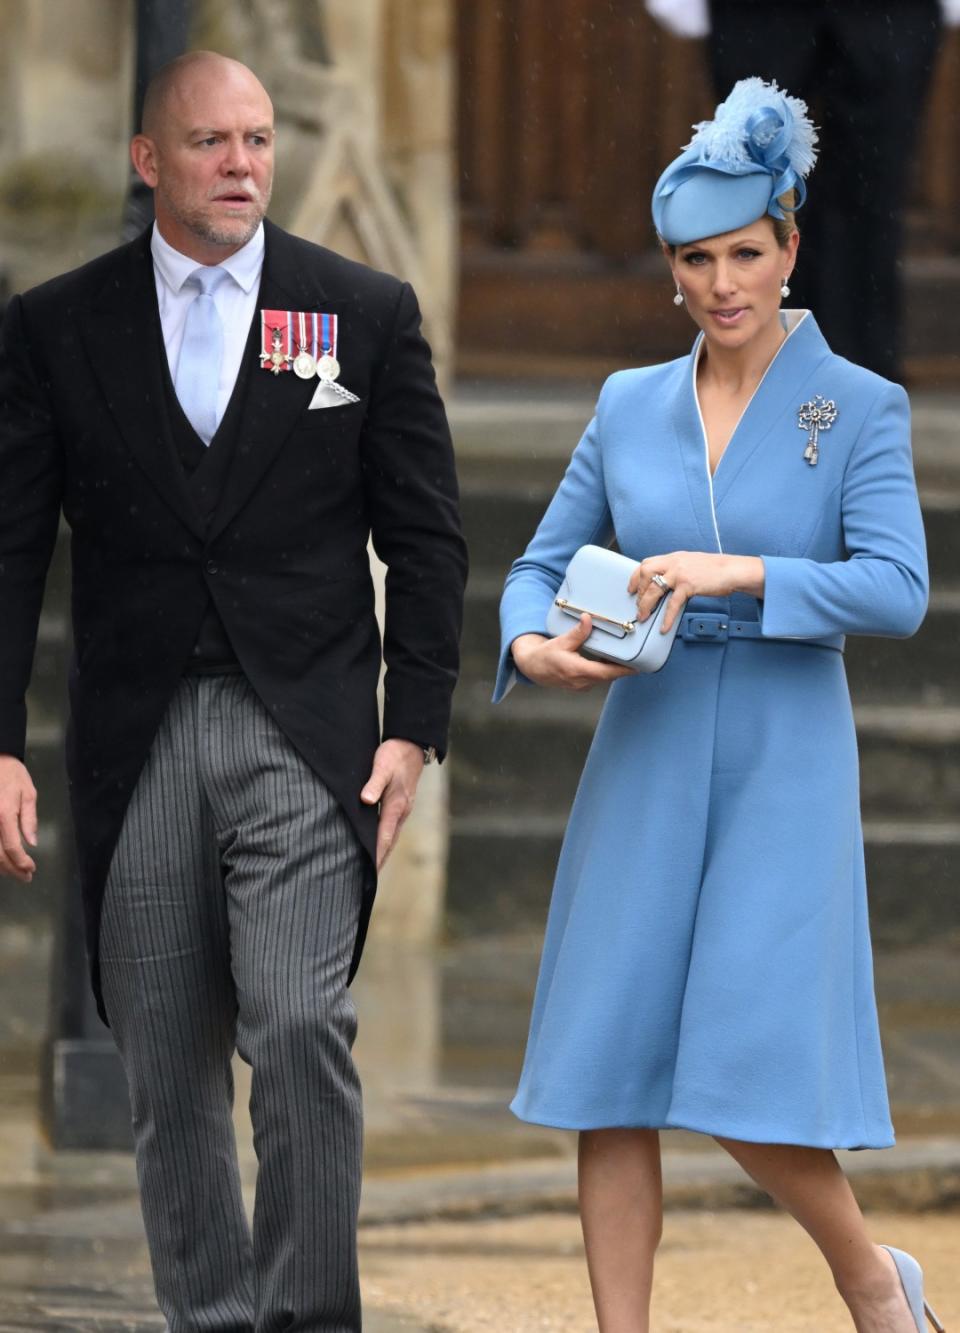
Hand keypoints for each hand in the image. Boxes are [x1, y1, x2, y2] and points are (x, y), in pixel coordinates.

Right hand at [0, 756, 37, 882]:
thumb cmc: (11, 774)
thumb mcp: (28, 793)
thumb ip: (29, 820)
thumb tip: (32, 843)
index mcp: (4, 813)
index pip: (13, 847)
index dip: (22, 863)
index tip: (31, 870)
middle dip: (12, 870)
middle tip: (25, 877)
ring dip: (0, 866)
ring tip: (14, 872)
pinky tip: (1, 860)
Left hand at [360, 739, 424, 870]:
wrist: (412, 746)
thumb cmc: (395, 755)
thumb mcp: (382, 765)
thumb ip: (374, 783)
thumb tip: (365, 800)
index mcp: (396, 804)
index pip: (384, 835)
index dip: (376, 854)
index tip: (370, 871)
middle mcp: (401, 811)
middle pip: (389, 842)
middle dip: (379, 861)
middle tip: (368, 881)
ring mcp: (402, 810)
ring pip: (391, 837)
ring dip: (382, 853)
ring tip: (371, 870)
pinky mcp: (400, 806)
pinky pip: (391, 829)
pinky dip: (384, 841)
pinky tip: (376, 846)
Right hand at [512, 616, 634, 691]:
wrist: (532, 668)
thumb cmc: (545, 655)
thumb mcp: (560, 641)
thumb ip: (577, 632)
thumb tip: (587, 619)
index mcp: (576, 670)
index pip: (605, 673)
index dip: (622, 671)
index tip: (637, 668)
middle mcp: (580, 681)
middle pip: (608, 676)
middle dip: (623, 669)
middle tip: (638, 658)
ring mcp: (581, 686)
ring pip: (604, 678)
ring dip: (614, 670)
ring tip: (627, 659)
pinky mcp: (581, 685)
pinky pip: (598, 679)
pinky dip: (605, 671)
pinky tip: (610, 661)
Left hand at [628, 552, 764, 632]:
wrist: (731, 570)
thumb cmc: (714, 569)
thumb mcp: (690, 563)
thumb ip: (676, 569)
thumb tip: (665, 582)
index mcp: (673, 558)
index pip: (646, 563)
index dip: (635, 576)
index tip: (631, 588)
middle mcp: (673, 563)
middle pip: (645, 573)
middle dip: (638, 591)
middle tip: (638, 604)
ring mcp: (680, 573)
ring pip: (654, 589)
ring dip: (646, 605)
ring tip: (644, 617)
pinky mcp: (688, 585)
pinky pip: (672, 604)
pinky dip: (666, 617)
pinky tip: (664, 627)